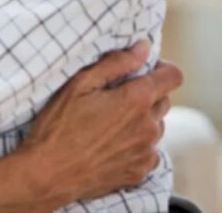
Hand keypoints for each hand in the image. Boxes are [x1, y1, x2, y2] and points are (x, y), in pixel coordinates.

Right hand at [17, 43, 182, 206]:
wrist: (49, 173)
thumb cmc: (59, 125)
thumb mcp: (80, 84)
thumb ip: (117, 63)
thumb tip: (144, 48)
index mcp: (136, 100)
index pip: (172, 76)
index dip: (162, 68)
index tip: (146, 69)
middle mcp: (149, 126)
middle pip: (164, 101)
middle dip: (147, 94)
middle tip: (117, 97)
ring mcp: (146, 152)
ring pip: (156, 127)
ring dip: (142, 121)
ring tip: (110, 124)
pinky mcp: (140, 172)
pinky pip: (148, 151)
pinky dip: (136, 145)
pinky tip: (111, 145)